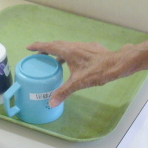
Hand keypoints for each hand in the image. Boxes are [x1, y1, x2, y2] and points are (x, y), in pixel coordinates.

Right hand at [26, 37, 147, 106]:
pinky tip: (73, 63)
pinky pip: (76, 49)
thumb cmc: (97, 71)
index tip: (29, 47)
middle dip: (47, 49)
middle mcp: (75, 45)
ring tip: (53, 60)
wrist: (118, 63)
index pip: (49, 46)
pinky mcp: (92, 49)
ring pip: (67, 46)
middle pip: (57, 45)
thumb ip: (63, 92)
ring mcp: (84, 46)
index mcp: (68, 51)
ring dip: (59, 51)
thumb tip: (51, 103)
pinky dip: (69, 54)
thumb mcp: (78, 83)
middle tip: (39, 55)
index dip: (38, 46)